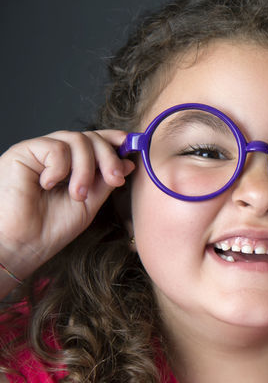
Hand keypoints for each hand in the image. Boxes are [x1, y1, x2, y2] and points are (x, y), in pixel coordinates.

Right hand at [0, 130, 135, 279]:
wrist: (23, 245)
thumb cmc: (50, 228)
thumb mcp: (89, 202)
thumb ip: (106, 180)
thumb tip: (128, 161)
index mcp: (69, 165)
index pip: (93, 142)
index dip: (112, 140)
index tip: (131, 145)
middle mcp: (53, 155)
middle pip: (89, 138)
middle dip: (108, 157)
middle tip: (114, 180)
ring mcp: (37, 152)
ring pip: (76, 140)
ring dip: (86, 169)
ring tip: (78, 195)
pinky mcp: (22, 152)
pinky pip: (55, 147)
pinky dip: (60, 168)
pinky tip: (49, 185)